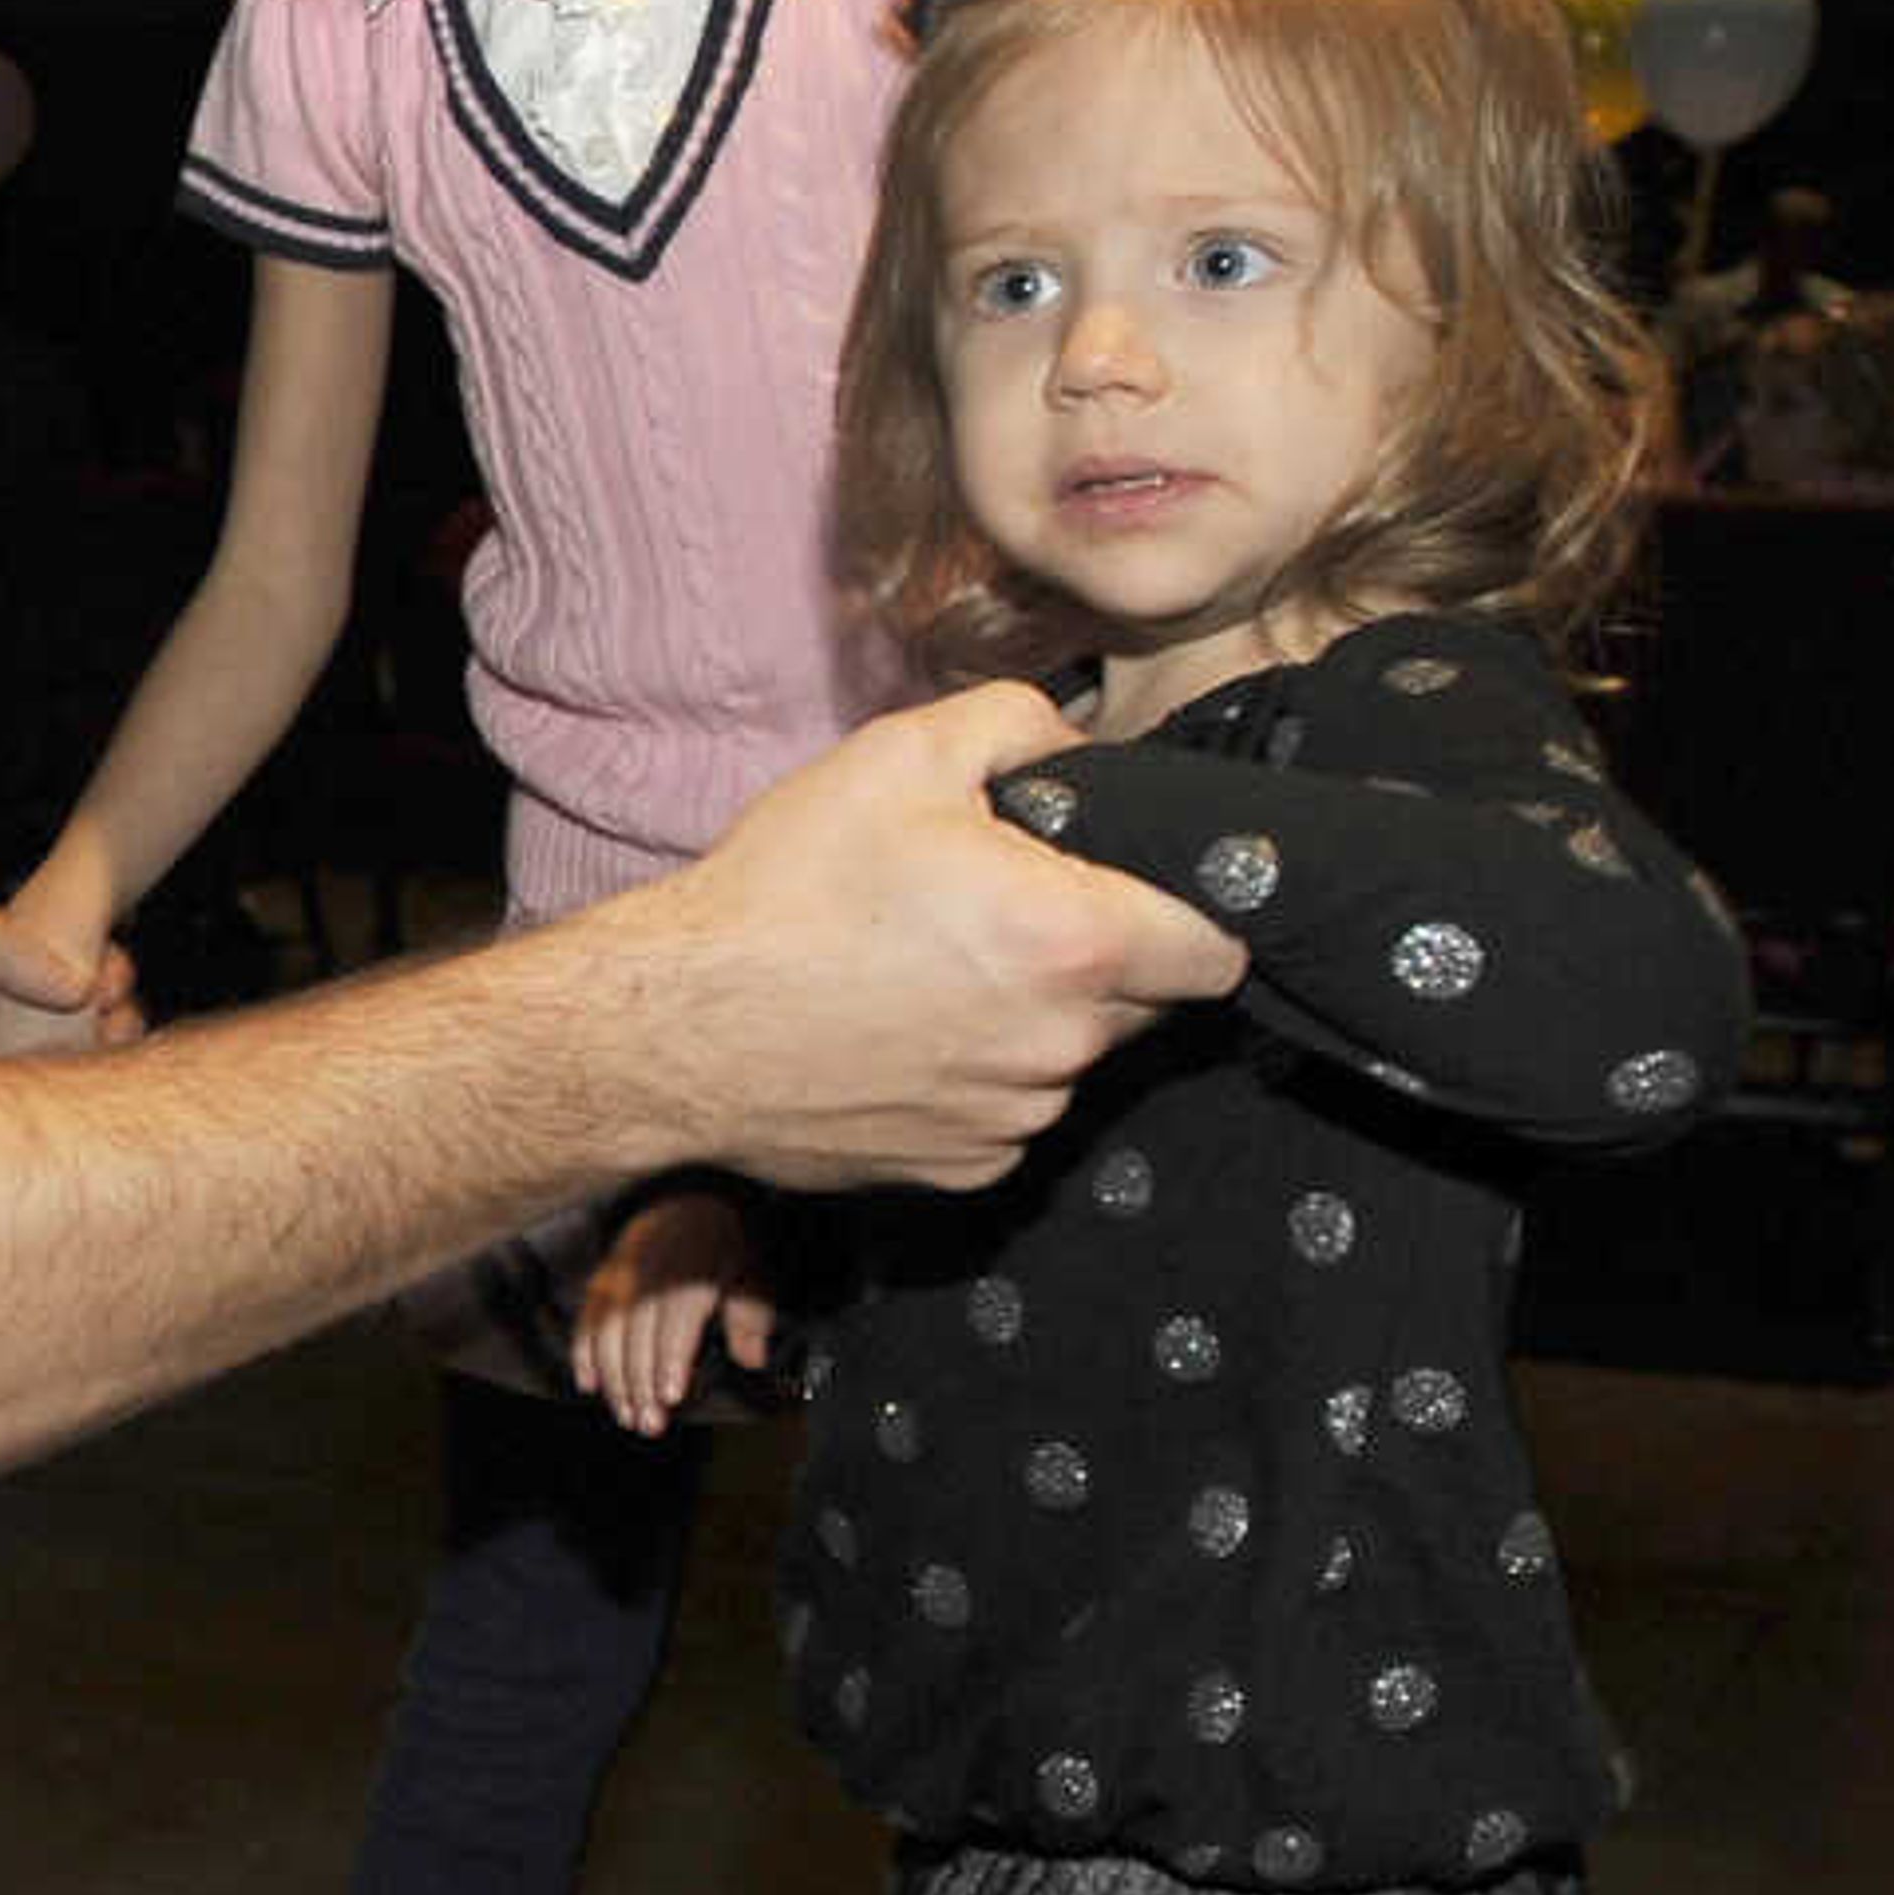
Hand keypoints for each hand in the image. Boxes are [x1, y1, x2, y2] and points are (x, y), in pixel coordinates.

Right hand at [573, 1190, 770, 1434]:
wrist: (688, 1199)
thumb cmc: (725, 1246)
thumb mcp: (752, 1274)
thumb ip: (751, 1318)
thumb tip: (752, 1359)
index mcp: (693, 1269)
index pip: (677, 1323)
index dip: (671, 1362)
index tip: (670, 1396)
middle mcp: (651, 1270)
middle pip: (639, 1335)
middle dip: (641, 1384)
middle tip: (648, 1423)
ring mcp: (622, 1274)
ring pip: (609, 1332)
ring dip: (614, 1379)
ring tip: (626, 1414)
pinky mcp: (603, 1279)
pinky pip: (587, 1319)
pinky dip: (583, 1353)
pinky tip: (588, 1384)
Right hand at [649, 686, 1244, 1191]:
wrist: (674, 1027)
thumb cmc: (785, 892)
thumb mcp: (902, 755)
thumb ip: (1022, 725)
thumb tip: (1075, 748)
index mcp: (1074, 939)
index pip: (1219, 949)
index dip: (1197, 913)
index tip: (1149, 893)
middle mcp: (1062, 1046)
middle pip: (1148, 1005)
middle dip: (1105, 959)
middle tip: (1008, 914)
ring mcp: (1014, 1119)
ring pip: (1072, 1060)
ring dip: (1037, 1020)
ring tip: (936, 975)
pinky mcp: (962, 1169)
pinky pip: (1009, 1115)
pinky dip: (980, 1079)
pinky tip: (904, 1036)